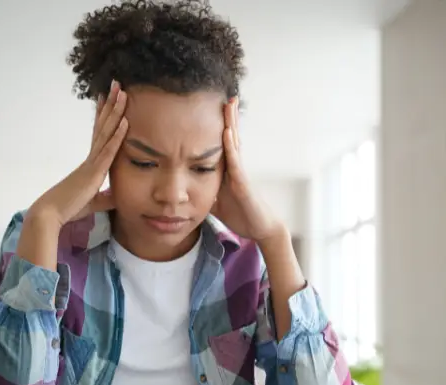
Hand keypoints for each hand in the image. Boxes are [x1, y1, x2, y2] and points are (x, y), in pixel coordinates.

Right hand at [28, 80, 127, 227]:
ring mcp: (92, 162)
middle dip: (111, 105)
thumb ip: (105, 197)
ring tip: (123, 92)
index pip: (100, 134)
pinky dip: (117, 135)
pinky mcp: (94, 171)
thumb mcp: (94, 201)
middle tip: (118, 84)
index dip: (105, 116)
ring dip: (115, 111)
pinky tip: (125, 121)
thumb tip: (115, 197)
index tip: (109, 98)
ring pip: (106, 131)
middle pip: (103, 125)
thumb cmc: (69, 207)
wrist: (52, 213)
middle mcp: (91, 157)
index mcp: (91, 163)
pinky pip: (108, 150)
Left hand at [211, 97, 282, 242]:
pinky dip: (231, 148)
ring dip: (231, 124)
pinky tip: (227, 133)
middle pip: (229, 138)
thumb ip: (204, 191)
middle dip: (227, 117)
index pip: (220, 144)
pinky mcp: (243, 184)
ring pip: (234, 145)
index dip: (216, 126)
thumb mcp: (215, 201)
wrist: (259, 229)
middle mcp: (235, 168)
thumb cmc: (239, 214)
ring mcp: (240, 174)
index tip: (209, 107)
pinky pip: (236, 164)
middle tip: (224, 94)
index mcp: (227, 171)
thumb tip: (186, 189)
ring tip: (228, 104)